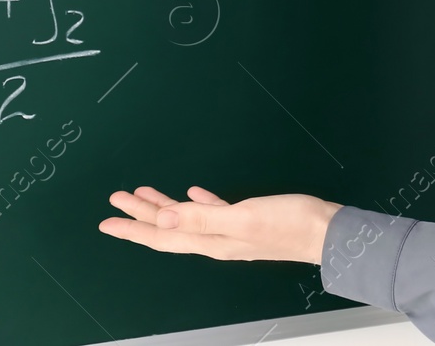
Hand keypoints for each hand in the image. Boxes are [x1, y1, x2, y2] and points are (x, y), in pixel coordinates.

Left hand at [99, 184, 342, 264]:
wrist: (327, 232)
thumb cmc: (288, 223)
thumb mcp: (242, 218)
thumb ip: (202, 218)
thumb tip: (161, 219)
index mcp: (211, 241)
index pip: (162, 236)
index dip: (133, 227)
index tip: (106, 220)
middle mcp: (216, 240)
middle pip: (169, 228)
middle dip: (141, 214)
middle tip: (116, 199)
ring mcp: (231, 232)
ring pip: (187, 219)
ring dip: (164, 207)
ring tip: (144, 193)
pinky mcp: (248, 220)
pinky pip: (212, 212)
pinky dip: (197, 202)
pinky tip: (194, 192)